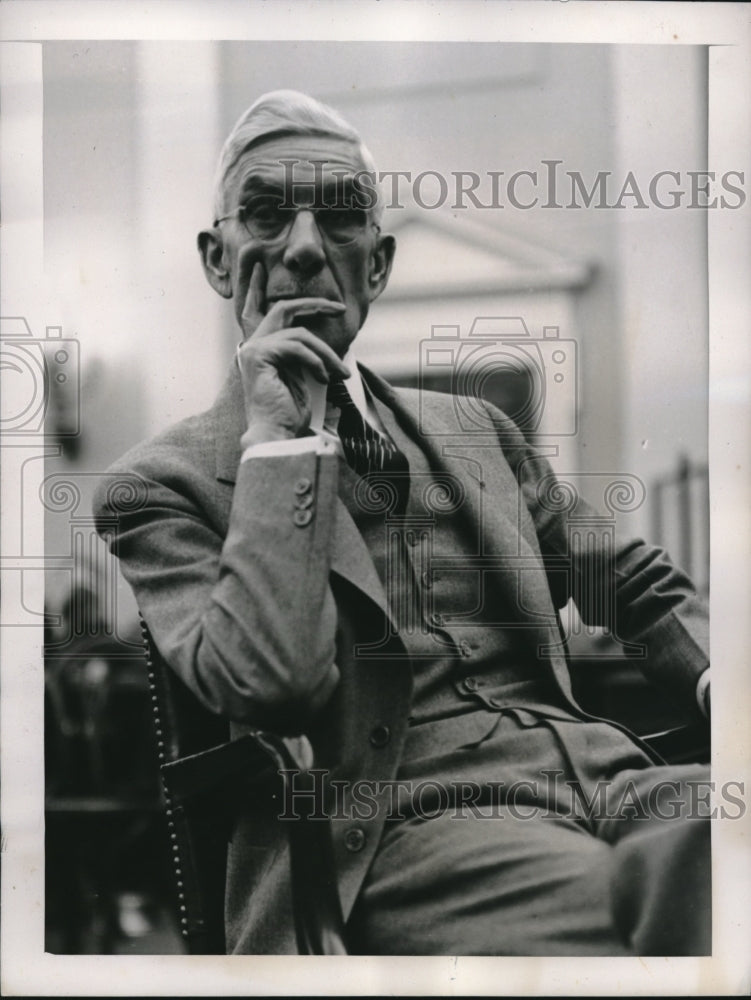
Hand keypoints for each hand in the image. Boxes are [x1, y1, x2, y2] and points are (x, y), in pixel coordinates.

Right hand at [236, 263, 349, 442]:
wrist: (276, 436)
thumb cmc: (289, 416)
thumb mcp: (301, 378)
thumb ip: (304, 357)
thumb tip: (325, 347)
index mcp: (262, 350)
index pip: (276, 315)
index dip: (301, 303)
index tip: (333, 306)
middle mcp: (253, 346)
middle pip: (284, 309)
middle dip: (314, 304)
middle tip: (340, 308)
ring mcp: (253, 349)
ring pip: (300, 334)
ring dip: (326, 353)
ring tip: (340, 372)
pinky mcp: (259, 355)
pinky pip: (296, 347)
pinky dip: (316, 362)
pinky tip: (324, 379)